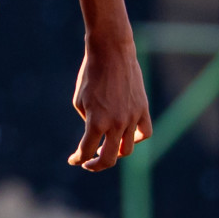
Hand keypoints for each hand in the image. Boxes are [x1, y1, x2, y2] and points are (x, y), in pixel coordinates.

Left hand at [68, 38, 151, 170]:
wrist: (111, 52)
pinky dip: (136, 138)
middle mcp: (115, 124)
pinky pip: (144, 133)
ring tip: (106, 148)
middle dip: (97, 165)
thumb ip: (88, 121)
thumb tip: (97, 135)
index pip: (87, 150)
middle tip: (89, 164)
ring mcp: (132, 118)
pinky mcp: (143, 110)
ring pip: (128, 149)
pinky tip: (127, 136)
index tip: (74, 160)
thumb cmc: (90, 74)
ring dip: (116, 153)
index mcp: (95, 122)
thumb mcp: (79, 100)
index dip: (78, 158)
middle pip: (109, 159)